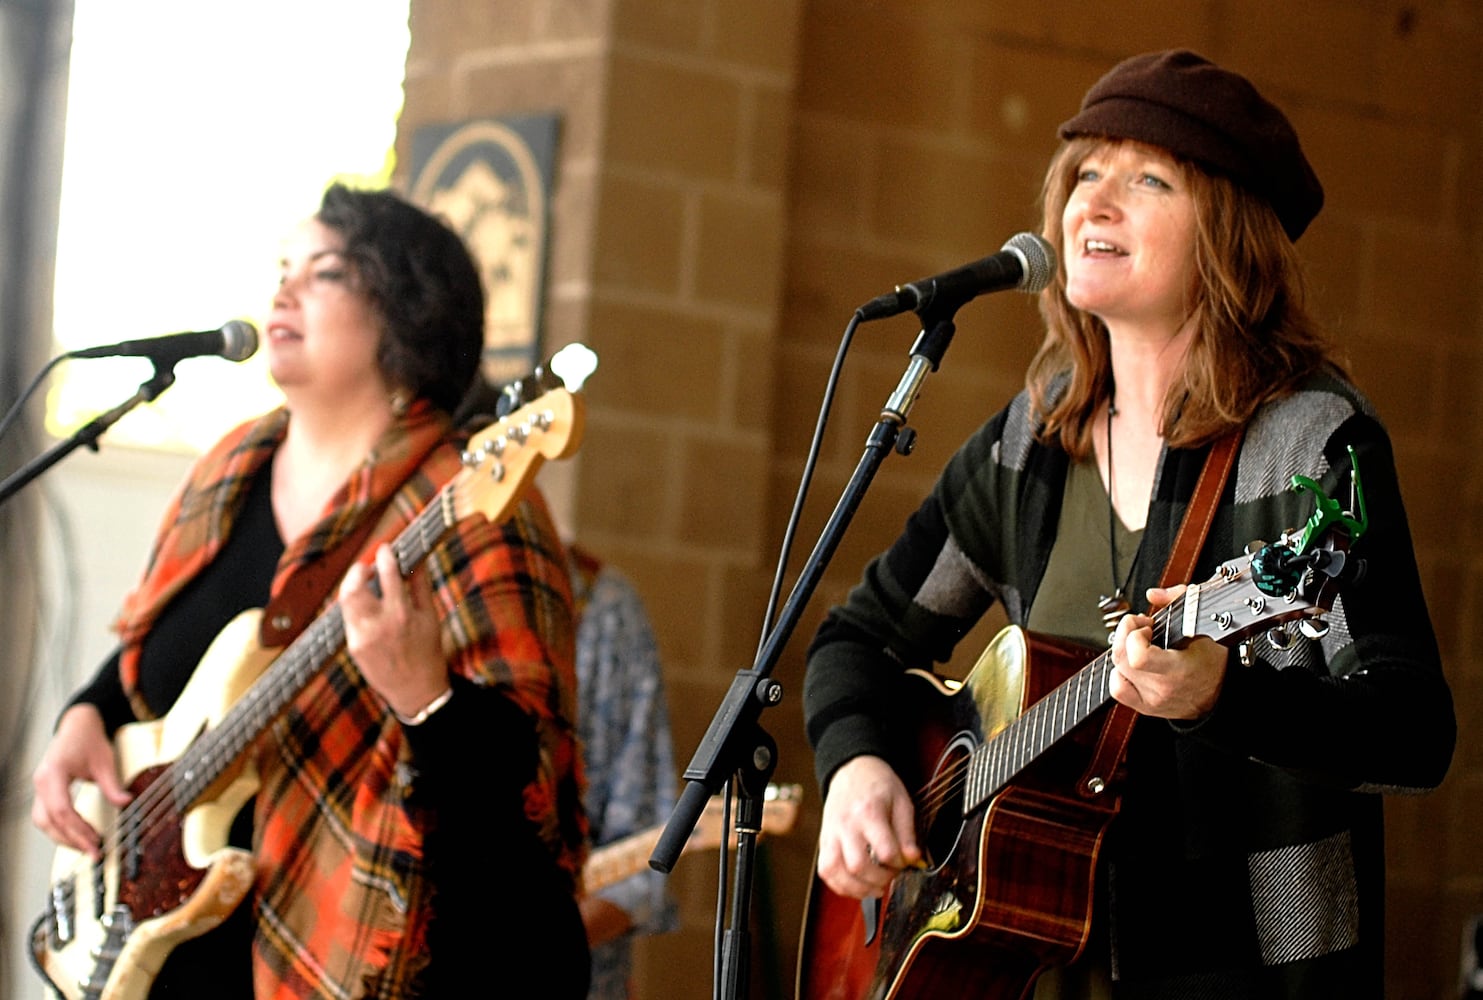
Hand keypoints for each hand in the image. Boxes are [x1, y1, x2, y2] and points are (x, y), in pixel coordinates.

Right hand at [31, 703, 130, 857]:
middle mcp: (41, 782)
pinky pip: (46, 815)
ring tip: (87, 847)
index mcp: (54, 773)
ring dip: (63, 837)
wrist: (77, 724)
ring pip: (43, 822)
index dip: (79, 830)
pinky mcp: (44, 790)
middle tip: (94, 852)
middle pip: (50, 821)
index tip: (96, 843)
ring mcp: (39, 787)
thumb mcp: (105, 761)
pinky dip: (60, 828)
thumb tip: (126, 803)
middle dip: (71, 839)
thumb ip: (113, 785)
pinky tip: (78, 835)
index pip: (62, 810)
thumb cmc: (89, 740)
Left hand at [338, 544, 450, 719]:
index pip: (387, 575)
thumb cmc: (427, 652)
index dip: (384, 557)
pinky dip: (355, 606)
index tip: (385, 548)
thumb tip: (417, 559)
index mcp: (401, 615)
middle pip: (353, 586)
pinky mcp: (352, 647)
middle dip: (358, 570)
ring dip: (353, 586)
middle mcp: (377, 626)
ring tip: (365, 583)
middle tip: (367, 566)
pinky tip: (366, 606)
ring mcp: (361, 637)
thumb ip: (422, 586)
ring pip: (345, 600)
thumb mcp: (431, 618)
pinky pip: (348, 618)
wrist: (415, 691)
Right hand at [816, 755, 920, 899]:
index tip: (904, 861)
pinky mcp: (823, 841)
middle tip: (890, 875)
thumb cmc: (878, 785)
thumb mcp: (902, 800)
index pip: (885, 850)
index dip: (898, 863)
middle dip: (879, 879)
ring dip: (857, 888)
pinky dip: (840, 885)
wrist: (851, 770)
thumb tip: (913, 859)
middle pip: (858, 865)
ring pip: (835, 872)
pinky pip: (825, 871)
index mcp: (868, 812)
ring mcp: (831, 833)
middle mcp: (846, 825)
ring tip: (875, 888)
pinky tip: (856, 886)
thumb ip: (907, 832)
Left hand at [1109, 585, 1227, 719]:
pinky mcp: (1145, 706)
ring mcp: (1151, 700)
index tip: (1148, 625)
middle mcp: (1162, 688)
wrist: (1222, 693)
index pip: (1138, 656)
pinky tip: (1132, 664)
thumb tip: (1153, 594)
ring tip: (1138, 645)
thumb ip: (1179, 600)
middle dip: (1127, 633)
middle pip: (1122, 659)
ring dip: (1122, 651)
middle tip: (1143, 628)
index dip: (1135, 634)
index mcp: (1178, 670)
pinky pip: (1118, 690)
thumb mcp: (1204, 625)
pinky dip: (1119, 673)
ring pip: (1116, 671)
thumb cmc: (1214, 661)